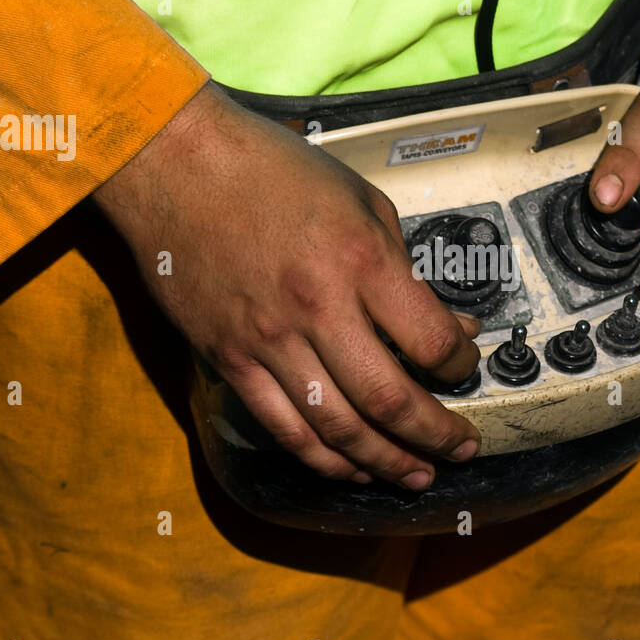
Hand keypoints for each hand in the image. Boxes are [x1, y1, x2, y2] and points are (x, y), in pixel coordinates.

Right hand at [94, 82, 481, 488]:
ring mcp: (268, 340)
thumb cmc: (271, 169)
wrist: (173, 164)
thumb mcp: (360, 199)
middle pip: (389, 400)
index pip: (429, 340)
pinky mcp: (230, 359)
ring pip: (337, 428)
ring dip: (385, 462)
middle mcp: (317, 308)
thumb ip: (404, 266)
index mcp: (360, 260)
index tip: (466, 366)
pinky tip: (352, 468)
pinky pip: (283, 427)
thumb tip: (445, 322)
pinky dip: (323, 458)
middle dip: (437, 435)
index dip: (460, 365)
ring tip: (417, 475)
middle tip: (462, 448)